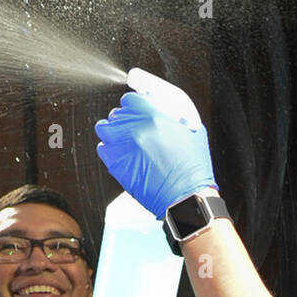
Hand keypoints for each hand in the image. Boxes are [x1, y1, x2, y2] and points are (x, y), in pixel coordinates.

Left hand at [94, 85, 216, 220]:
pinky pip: (103, 149)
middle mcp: (134, 129)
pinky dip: (109, 149)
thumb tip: (174, 117)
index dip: (134, 105)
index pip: (130, 100)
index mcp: (153, 117)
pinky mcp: (116, 165)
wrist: (185, 197)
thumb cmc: (192, 170)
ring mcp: (123, 147)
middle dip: (124, 119)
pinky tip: (121, 154)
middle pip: (116, 114)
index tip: (137, 111)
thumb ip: (178, 120)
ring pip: (104, 129)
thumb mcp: (193, 133)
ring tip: (121, 138)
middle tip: (132, 128)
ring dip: (112, 131)